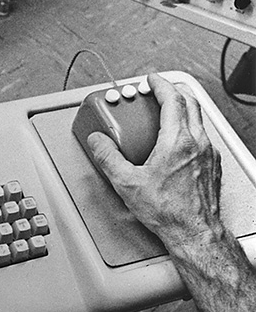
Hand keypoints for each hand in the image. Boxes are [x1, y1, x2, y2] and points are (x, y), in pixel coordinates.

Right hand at [86, 73, 223, 251]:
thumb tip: (98, 142)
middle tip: (159, 91)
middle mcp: (198, 143)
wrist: (193, 231)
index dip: (161, 85)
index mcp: (177, 142)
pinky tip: (178, 142)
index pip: (173, 100)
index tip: (152, 80)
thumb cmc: (167, 211)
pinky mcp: (213, 166)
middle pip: (191, 103)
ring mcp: (209, 154)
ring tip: (167, 114)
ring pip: (198, 120)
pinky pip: (203, 137)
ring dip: (183, 110)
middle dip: (174, 92)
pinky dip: (189, 130)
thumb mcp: (127, 183)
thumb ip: (108, 158)